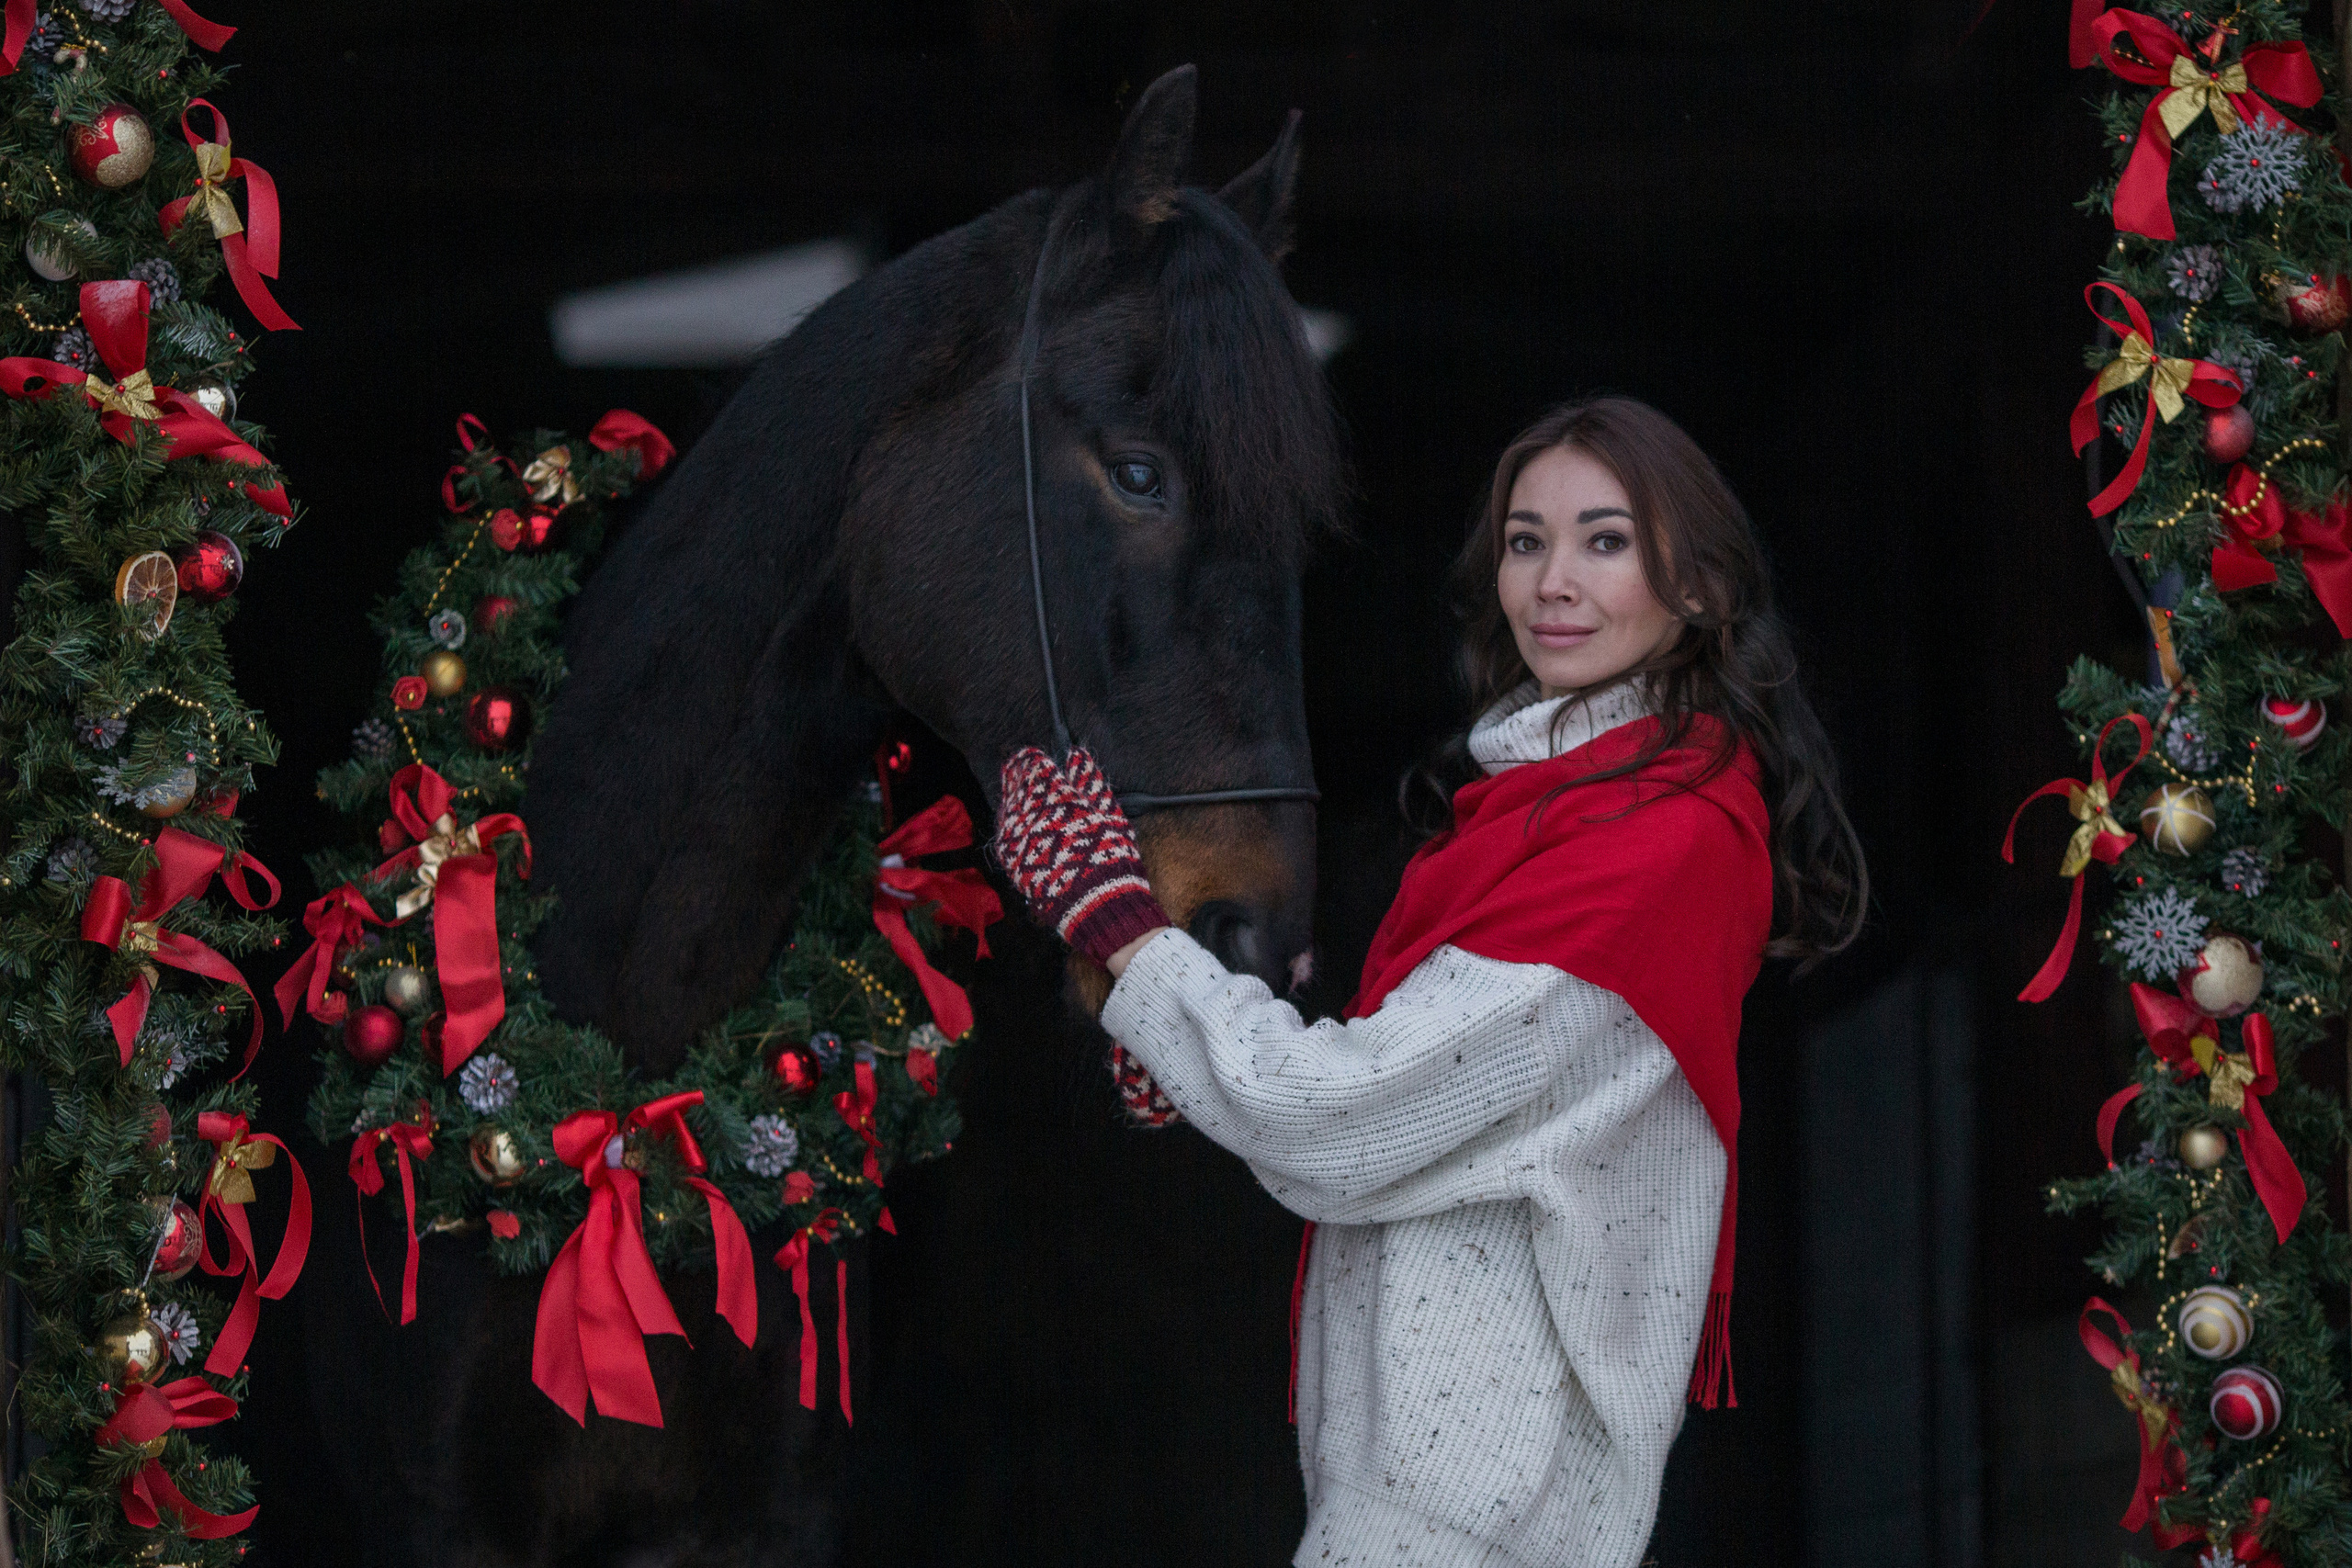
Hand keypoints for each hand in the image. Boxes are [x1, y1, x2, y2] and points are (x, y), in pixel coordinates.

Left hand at [994, 746, 1171, 965]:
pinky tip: (1011, 817)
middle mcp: (1031, 813)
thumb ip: (1090, 781)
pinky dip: (1007, 820)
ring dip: (1010, 794)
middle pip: (1016, 784)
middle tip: (1017, 766)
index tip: (1032, 755)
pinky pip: (1003, 831)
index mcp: (1058, 797)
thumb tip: (1077, 753)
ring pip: (1007, 806)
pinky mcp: (1010, 858)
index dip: (1032, 759)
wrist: (1095, 903)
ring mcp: (1018, 836)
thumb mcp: (1109, 814)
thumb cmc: (1110, 856)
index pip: (1035, 768)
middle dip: (1017, 773)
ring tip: (1015, 788)